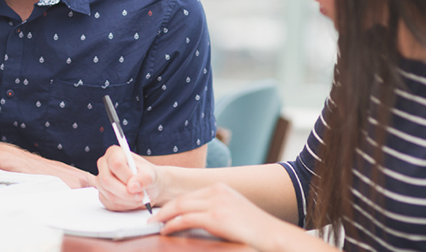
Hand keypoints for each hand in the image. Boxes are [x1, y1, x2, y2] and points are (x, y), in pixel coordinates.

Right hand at [96, 145, 161, 210]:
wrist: (148, 187)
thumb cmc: (147, 175)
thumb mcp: (151, 174)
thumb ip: (144, 178)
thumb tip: (132, 186)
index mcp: (114, 153)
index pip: (115, 163)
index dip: (126, 176)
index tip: (137, 184)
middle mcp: (104, 165)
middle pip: (107, 181)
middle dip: (126, 192)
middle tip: (141, 196)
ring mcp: (101, 181)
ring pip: (109, 195)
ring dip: (128, 200)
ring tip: (141, 197)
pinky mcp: (103, 195)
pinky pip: (111, 204)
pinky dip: (125, 206)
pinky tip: (134, 201)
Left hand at [154, 183, 290, 250]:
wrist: (273, 235)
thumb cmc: (254, 230)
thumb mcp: (232, 213)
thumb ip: (215, 211)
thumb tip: (195, 219)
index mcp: (220, 189)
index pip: (189, 195)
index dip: (173, 204)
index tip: (162, 211)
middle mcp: (217, 191)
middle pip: (182, 199)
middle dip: (164, 208)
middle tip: (152, 218)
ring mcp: (216, 202)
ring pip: (180, 207)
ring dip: (164, 216)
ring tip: (154, 224)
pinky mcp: (216, 216)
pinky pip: (185, 219)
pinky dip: (172, 224)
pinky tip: (166, 230)